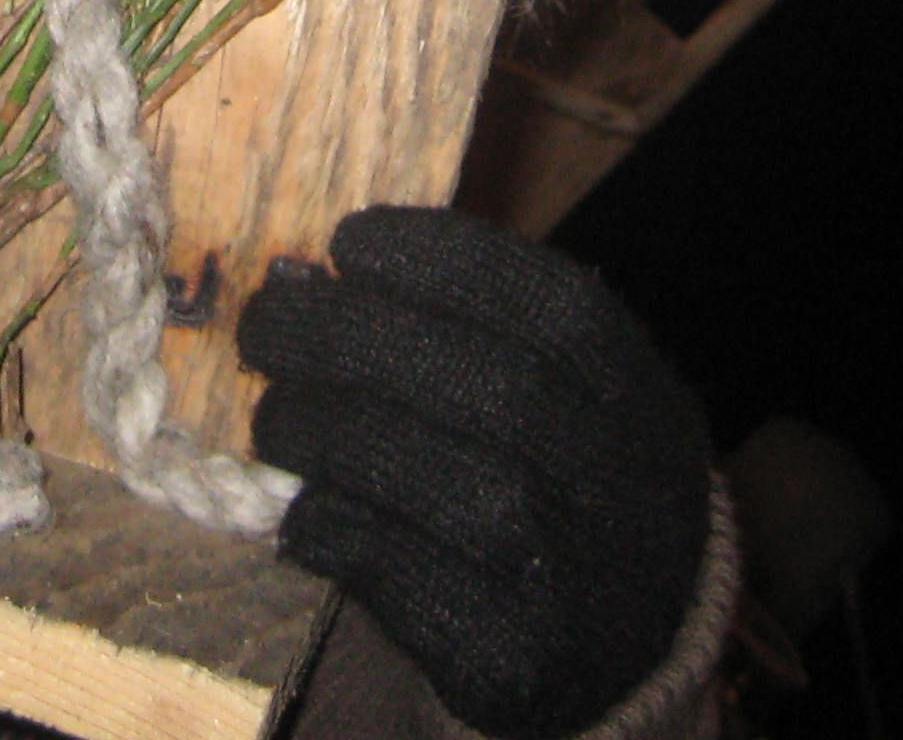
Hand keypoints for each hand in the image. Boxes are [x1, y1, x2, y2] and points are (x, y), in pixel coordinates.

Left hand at [239, 208, 719, 739]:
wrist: (630, 640)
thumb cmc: (563, 482)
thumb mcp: (571, 397)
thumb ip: (473, 333)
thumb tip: (319, 278)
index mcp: (636, 395)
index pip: (554, 306)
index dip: (443, 260)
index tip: (348, 241)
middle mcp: (622, 483)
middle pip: (494, 389)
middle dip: (355, 340)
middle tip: (266, 325)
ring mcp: (576, 578)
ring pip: (447, 485)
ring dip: (329, 434)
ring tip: (274, 419)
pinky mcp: (515, 660)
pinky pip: (406, 578)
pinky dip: (337, 529)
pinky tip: (304, 510)